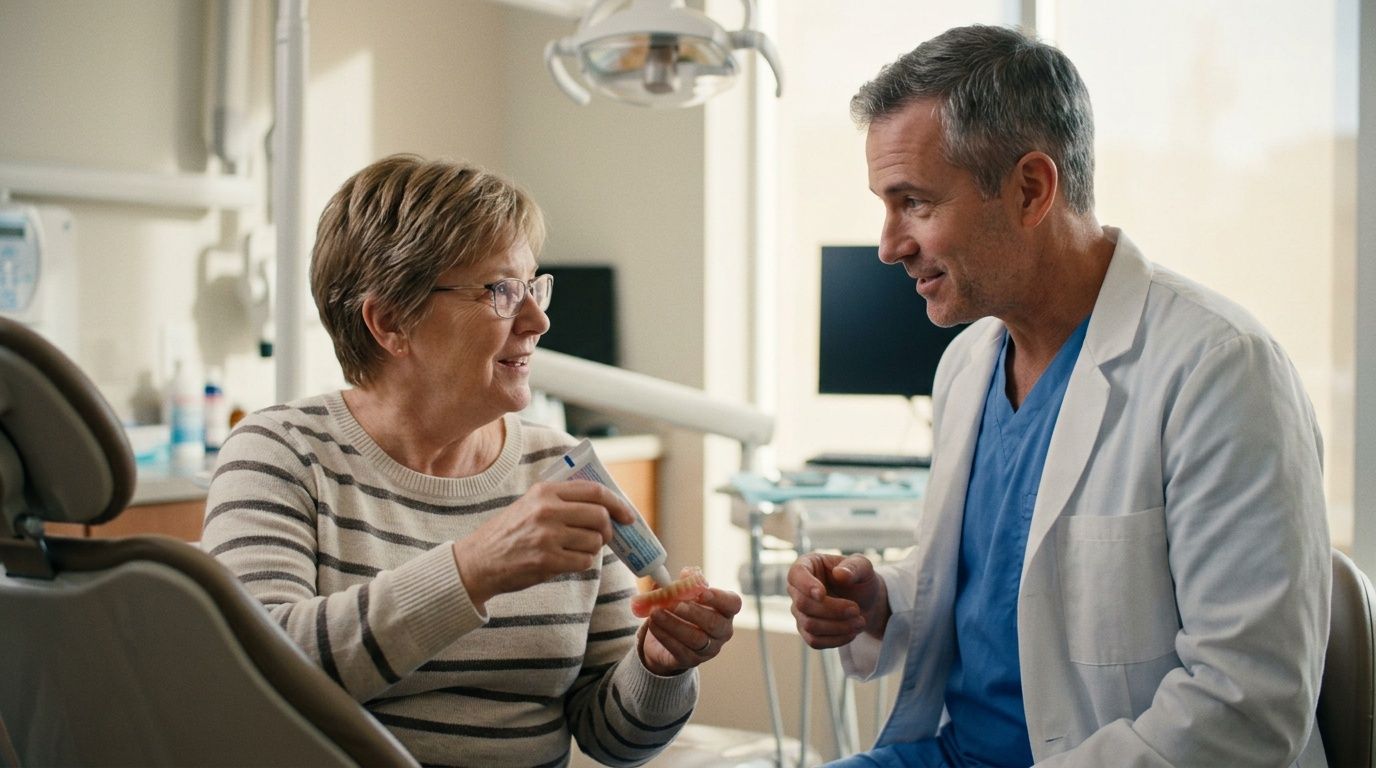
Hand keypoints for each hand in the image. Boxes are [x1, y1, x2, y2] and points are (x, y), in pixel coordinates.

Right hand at [452, 480, 634, 608]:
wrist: (477, 561)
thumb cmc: (509, 533)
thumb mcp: (531, 504)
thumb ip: (562, 500)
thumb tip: (606, 505)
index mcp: (545, 491)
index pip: (595, 491)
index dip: (618, 503)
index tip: (628, 515)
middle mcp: (548, 510)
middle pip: (600, 516)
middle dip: (608, 530)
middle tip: (603, 537)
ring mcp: (548, 536)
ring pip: (594, 541)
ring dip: (592, 549)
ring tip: (574, 550)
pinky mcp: (547, 561)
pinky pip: (584, 562)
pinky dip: (582, 563)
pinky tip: (566, 562)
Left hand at [638, 588, 742, 675]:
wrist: (668, 637)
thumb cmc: (682, 609)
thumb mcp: (684, 594)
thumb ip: (686, 583)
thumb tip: (686, 574)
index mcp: (726, 610)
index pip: (732, 604)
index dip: (719, 598)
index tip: (701, 592)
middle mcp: (722, 631)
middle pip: (714, 623)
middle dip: (692, 612)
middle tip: (673, 603)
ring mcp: (709, 648)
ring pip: (695, 638)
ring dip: (674, 624)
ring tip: (656, 613)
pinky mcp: (692, 660)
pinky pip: (679, 650)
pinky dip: (665, 636)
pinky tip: (653, 625)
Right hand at [787, 552, 889, 648]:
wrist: (866, 601)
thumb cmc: (861, 579)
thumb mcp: (864, 568)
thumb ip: (854, 566)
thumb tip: (840, 574)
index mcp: (807, 565)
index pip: (796, 574)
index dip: (806, 585)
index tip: (822, 594)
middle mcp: (798, 588)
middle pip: (803, 604)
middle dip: (832, 610)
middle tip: (856, 610)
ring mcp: (800, 611)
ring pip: (809, 625)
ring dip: (838, 627)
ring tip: (860, 622)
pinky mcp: (807, 630)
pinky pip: (814, 641)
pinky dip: (836, 639)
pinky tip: (852, 633)